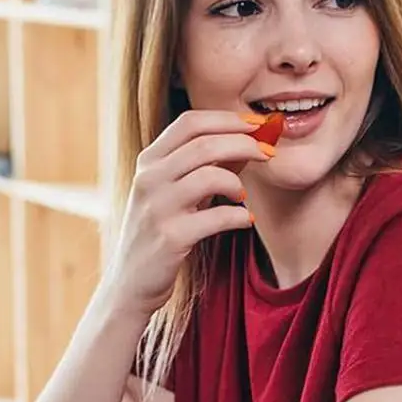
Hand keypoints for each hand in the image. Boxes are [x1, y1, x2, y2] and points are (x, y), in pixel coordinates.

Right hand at [103, 111, 265, 314]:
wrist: (132, 282)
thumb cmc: (160, 232)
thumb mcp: (174, 193)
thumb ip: (203, 167)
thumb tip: (246, 142)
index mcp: (149, 161)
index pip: (190, 122)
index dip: (228, 119)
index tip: (258, 125)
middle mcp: (149, 178)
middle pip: (204, 144)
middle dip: (245, 144)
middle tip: (269, 154)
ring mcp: (158, 208)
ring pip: (210, 175)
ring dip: (238, 183)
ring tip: (243, 196)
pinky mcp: (171, 238)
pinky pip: (216, 217)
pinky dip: (238, 216)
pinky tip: (244, 220)